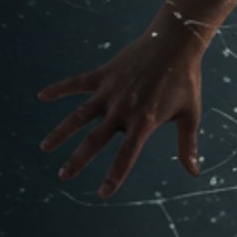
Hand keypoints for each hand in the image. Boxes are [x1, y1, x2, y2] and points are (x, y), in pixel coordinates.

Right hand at [38, 23, 204, 198]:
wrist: (175, 43)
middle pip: (95, 140)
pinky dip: (59, 89)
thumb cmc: (185, 81)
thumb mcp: (191, 114)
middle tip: (63, 176)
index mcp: (145, 122)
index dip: (114, 176)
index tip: (102, 194)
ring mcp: (110, 91)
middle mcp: (122, 109)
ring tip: (44, 147)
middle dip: (78, 160)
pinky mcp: (103, 74)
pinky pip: (76, 83)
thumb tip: (195, 172)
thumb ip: (188, 145)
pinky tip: (41, 96)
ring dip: (60, 132)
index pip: (126, 156)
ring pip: (79, 116)